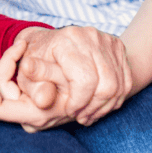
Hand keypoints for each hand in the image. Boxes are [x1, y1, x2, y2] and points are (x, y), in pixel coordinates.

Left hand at [0, 27, 131, 130]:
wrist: (48, 41)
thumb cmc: (36, 60)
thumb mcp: (26, 74)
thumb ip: (35, 88)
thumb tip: (43, 101)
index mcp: (67, 40)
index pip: (85, 80)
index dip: (79, 102)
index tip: (69, 111)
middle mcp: (90, 35)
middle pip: (106, 85)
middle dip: (94, 107)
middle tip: (80, 117)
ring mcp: (106, 39)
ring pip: (118, 85)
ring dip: (104, 106)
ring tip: (88, 114)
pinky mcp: (117, 46)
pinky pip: (125, 81)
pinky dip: (114, 98)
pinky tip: (98, 105)